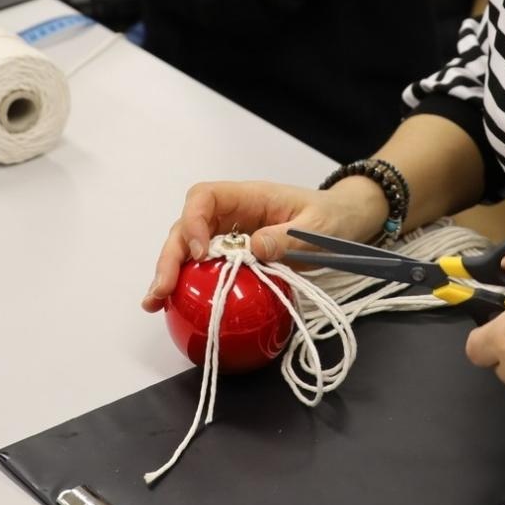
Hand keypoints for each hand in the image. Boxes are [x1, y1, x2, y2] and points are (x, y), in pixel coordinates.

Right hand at [147, 177, 390, 311]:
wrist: (348, 222)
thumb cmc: (334, 217)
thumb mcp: (320, 228)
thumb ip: (289, 237)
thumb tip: (254, 249)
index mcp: (250, 197)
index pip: (205, 197)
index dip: (193, 221)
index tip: (198, 252)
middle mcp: (234, 214)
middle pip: (188, 225)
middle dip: (170, 256)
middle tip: (161, 289)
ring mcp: (233, 235)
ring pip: (190, 247)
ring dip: (172, 273)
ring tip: (156, 303)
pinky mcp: (238, 256)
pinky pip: (208, 267)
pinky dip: (191, 284)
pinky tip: (178, 307)